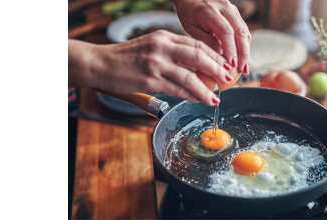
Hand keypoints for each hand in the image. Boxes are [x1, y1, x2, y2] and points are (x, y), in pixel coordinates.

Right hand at [68, 31, 232, 105]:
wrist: (99, 63)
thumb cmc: (124, 58)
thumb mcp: (149, 47)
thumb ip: (170, 54)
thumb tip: (193, 69)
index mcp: (163, 37)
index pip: (196, 44)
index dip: (214, 56)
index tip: (224, 66)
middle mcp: (162, 47)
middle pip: (198, 56)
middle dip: (217, 69)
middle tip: (227, 79)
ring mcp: (156, 63)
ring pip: (190, 76)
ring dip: (206, 88)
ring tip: (215, 97)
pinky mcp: (149, 79)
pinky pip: (177, 89)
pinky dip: (190, 95)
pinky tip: (198, 99)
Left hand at [172, 0, 250, 73]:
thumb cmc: (188, 13)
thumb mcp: (191, 28)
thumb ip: (206, 41)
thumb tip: (221, 59)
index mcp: (209, 11)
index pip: (225, 32)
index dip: (231, 49)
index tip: (232, 65)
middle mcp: (224, 7)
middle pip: (240, 32)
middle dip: (243, 53)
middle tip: (243, 70)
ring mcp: (232, 9)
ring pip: (244, 31)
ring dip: (246, 50)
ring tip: (244, 67)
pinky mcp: (236, 12)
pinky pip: (243, 29)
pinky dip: (244, 44)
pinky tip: (241, 57)